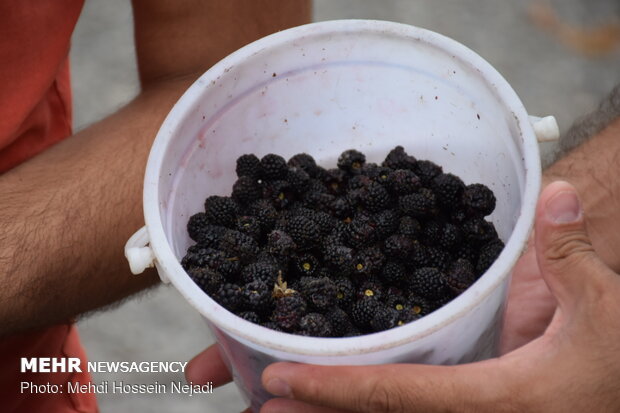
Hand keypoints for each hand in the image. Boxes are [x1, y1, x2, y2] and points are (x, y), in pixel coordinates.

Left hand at [258, 181, 619, 412]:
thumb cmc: (618, 355)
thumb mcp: (604, 306)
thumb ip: (570, 254)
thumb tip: (557, 194)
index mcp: (496, 401)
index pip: (398, 397)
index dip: (335, 389)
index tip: (277, 382)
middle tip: (253, 401)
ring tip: (273, 405)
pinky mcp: (465, 402)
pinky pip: (405, 408)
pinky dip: (364, 403)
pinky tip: (336, 390)